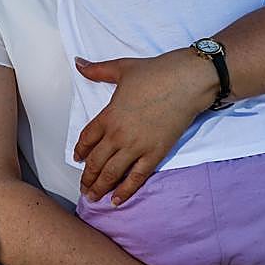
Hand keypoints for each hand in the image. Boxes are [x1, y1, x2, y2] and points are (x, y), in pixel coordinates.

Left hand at [73, 51, 211, 203]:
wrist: (186, 82)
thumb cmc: (155, 73)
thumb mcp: (122, 68)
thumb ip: (97, 70)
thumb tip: (78, 63)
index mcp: (109, 116)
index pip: (87, 139)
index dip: (81, 151)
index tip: (77, 160)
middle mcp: (119, 135)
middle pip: (96, 161)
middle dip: (87, 177)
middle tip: (82, 188)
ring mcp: (137, 147)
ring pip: (112, 173)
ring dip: (100, 187)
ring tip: (92, 198)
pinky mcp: (155, 154)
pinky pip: (137, 178)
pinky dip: (125, 191)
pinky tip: (116, 201)